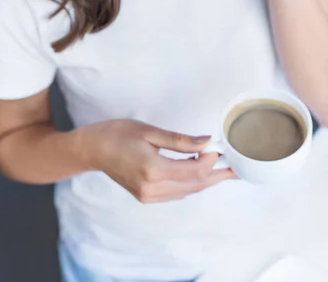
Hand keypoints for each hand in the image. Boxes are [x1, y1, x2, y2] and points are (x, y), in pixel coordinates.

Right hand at [77, 119, 235, 202]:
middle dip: (216, 176)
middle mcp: (152, 188)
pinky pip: (176, 194)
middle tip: (236, 168)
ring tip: (224, 171)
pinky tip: (200, 174)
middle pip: (195, 185)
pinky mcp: (146, 196)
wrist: (91, 150)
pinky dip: (191, 184)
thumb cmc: (116, 134)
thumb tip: (206, 141)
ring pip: (187, 191)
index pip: (194, 170)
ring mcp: (149, 196)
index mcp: (153, 170)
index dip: (211, 160)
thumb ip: (180, 140)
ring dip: (205, 180)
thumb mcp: (149, 131)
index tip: (219, 146)